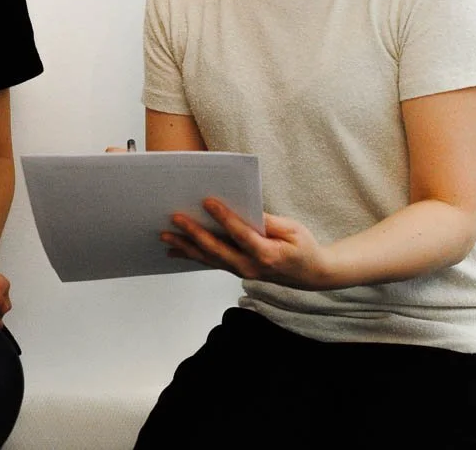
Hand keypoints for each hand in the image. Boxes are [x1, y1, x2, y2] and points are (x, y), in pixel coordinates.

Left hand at [161, 198, 333, 290]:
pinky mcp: (236, 270)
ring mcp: (242, 271)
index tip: (208, 201)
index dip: (224, 218)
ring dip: (185, 247)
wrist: (311, 274)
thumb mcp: (293, 229)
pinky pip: (211, 262)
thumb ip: (269, 221)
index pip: (241, 234)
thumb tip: (245, 209)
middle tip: (175, 218)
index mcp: (267, 254)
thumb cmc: (304, 247)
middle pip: (217, 249)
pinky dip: (192, 255)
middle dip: (194, 233)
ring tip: (164, 235)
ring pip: (209, 259)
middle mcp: (250, 267)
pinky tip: (174, 250)